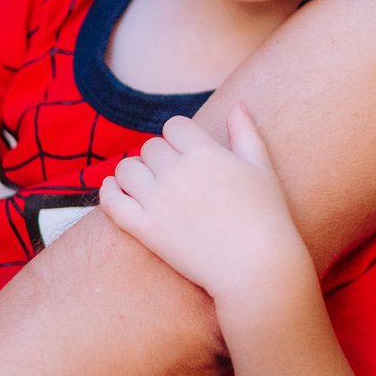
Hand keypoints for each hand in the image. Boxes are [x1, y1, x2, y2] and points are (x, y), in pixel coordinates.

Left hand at [98, 106, 312, 311]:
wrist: (257, 269)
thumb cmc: (267, 218)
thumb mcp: (262, 168)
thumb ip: (246, 133)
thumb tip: (238, 105)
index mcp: (205, 152)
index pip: (174, 126)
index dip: (180, 138)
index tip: (186, 152)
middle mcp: (177, 171)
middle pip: (151, 147)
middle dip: (160, 157)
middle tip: (172, 176)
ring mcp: (158, 201)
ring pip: (126, 169)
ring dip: (133, 173)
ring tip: (147, 185)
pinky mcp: (145, 229)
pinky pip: (112, 202)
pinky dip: (108, 193)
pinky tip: (114, 192)